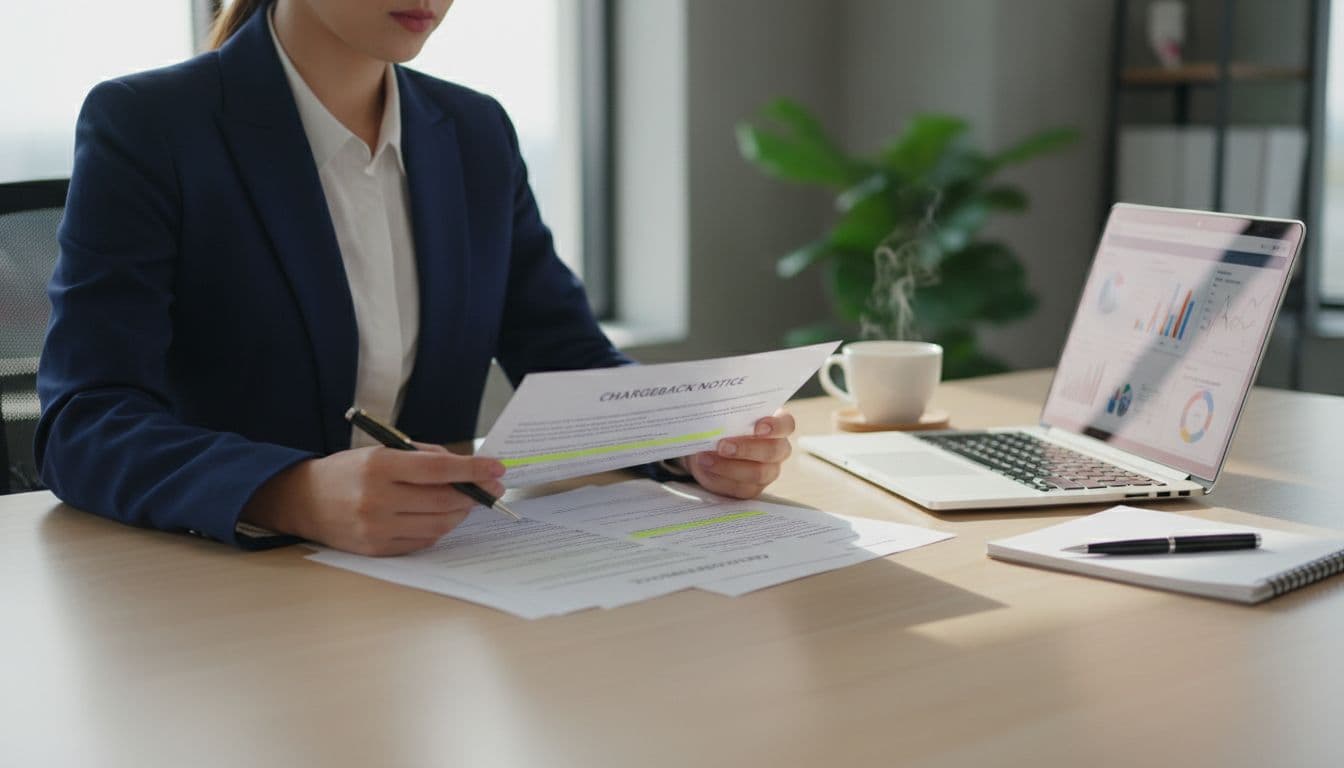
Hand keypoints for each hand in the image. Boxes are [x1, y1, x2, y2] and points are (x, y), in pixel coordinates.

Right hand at [242, 443, 505, 555]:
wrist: (303, 501)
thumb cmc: (348, 471)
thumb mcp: (381, 450)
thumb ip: (423, 457)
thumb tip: (467, 469)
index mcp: (379, 467)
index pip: (437, 469)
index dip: (472, 469)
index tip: (497, 468)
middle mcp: (377, 500)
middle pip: (443, 501)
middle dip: (474, 494)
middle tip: (490, 487)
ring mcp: (376, 529)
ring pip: (438, 525)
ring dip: (460, 513)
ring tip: (467, 501)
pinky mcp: (376, 550)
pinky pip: (422, 542)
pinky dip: (438, 529)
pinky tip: (440, 516)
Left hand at [684, 410, 794, 498]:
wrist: (708, 447)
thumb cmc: (724, 425)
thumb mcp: (726, 415)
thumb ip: (729, 415)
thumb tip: (716, 414)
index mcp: (777, 426)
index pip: (786, 425)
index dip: (776, 426)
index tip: (759, 427)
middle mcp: (777, 449)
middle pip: (773, 451)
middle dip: (747, 449)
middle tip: (722, 445)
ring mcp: (768, 471)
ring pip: (758, 473)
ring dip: (729, 466)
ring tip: (705, 458)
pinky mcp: (752, 488)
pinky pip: (741, 487)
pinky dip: (720, 477)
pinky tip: (705, 466)